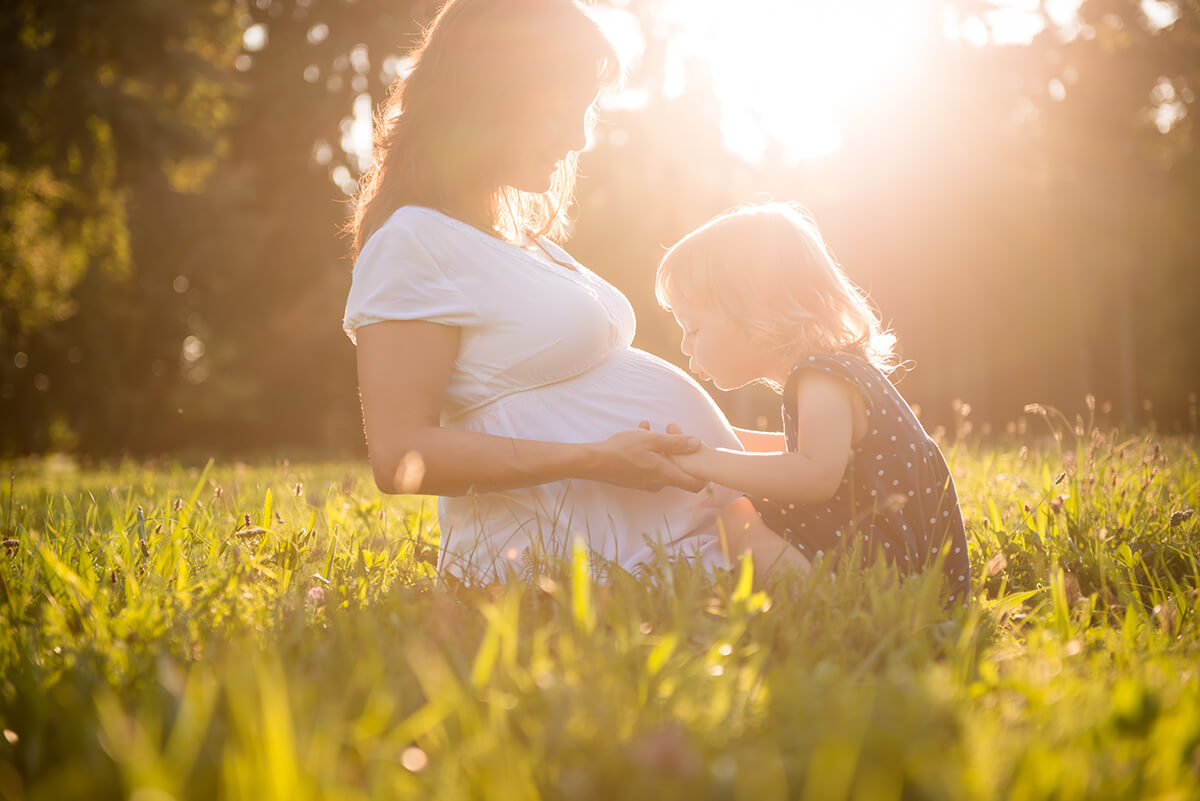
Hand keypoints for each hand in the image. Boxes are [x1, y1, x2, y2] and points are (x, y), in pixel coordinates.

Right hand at [586, 427, 705, 492]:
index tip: (701, 459)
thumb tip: (697, 444)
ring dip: (662, 449)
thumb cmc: (624, 450)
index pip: (695, 485)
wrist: (595, 462)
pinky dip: (650, 451)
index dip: (703, 474)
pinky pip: (649, 465)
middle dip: (679, 453)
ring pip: (662, 466)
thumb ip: (676, 443)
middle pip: (679, 473)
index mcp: (666, 475)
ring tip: (652, 429)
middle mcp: (658, 483)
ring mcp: (646, 483)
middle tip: (673, 433)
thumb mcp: (652, 440)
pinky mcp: (636, 479)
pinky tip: (641, 431)